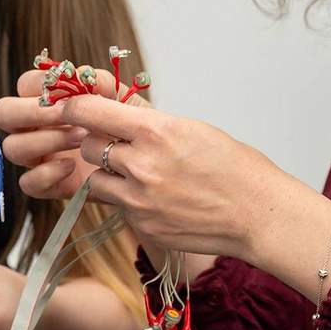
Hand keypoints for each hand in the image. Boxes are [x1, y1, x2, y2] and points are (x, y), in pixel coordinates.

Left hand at [0, 64, 296, 266]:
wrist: (258, 214)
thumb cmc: (233, 167)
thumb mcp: (190, 129)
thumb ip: (148, 120)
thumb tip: (114, 104)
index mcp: (155, 131)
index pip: (89, 111)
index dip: (75, 108)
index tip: (72, 108)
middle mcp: (141, 164)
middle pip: (88, 146)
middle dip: (98, 143)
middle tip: (120, 145)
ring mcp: (139, 199)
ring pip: (96, 179)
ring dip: (108, 174)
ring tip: (140, 175)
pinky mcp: (141, 225)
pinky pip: (116, 206)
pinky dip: (127, 200)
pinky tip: (157, 198)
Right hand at [0, 67, 150, 200]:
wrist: (146, 164)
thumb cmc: (128, 127)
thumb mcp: (122, 101)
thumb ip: (102, 83)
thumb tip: (80, 74)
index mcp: (47, 101)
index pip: (24, 84)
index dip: (39, 86)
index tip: (66, 93)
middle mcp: (35, 127)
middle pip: (4, 113)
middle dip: (31, 112)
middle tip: (64, 115)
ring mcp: (38, 156)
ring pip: (13, 147)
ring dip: (45, 140)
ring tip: (79, 138)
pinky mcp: (47, 184)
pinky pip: (27, 182)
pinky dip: (46, 174)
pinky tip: (71, 166)